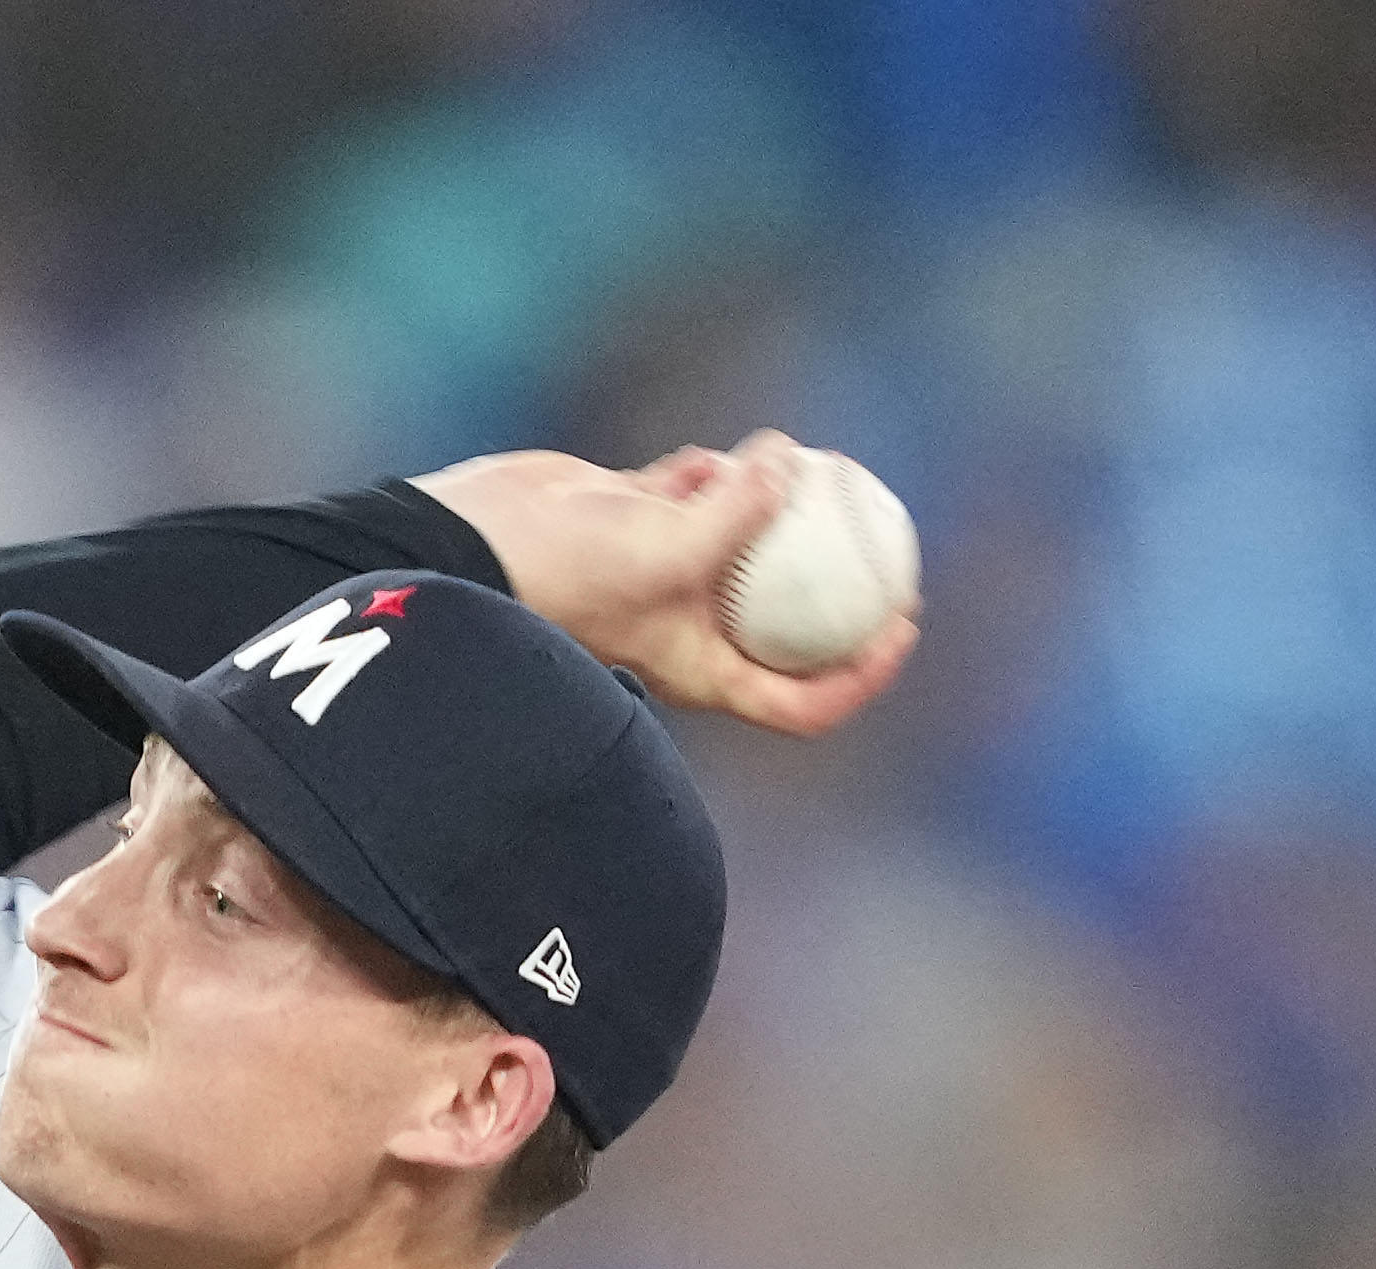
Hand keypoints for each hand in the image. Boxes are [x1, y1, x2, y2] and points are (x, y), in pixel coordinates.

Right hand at [412, 437, 918, 738]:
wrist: (474, 543)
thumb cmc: (565, 575)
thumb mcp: (669, 549)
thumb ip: (738, 512)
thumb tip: (787, 464)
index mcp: (706, 670)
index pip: (800, 700)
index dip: (860, 675)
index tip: (901, 624)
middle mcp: (692, 628)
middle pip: (786, 614)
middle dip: (830, 571)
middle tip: (875, 522)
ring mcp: (665, 573)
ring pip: (744, 539)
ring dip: (765, 500)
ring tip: (771, 464)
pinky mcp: (637, 523)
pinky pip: (697, 495)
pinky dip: (710, 473)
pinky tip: (702, 461)